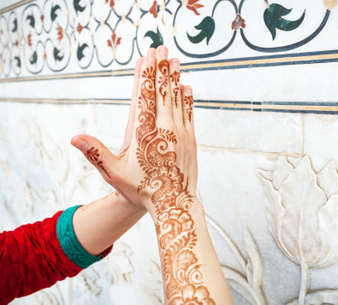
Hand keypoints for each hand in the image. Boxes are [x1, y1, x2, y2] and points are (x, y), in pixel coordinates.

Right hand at [71, 46, 197, 215]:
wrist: (175, 204)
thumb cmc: (142, 190)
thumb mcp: (114, 173)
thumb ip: (95, 152)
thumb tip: (74, 137)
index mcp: (144, 133)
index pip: (144, 97)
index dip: (146, 75)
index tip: (148, 57)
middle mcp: (164, 129)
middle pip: (162, 92)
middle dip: (161, 69)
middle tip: (162, 49)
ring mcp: (180, 133)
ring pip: (177, 100)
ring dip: (174, 79)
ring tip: (175, 61)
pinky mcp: (191, 140)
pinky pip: (189, 113)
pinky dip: (187, 99)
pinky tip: (186, 88)